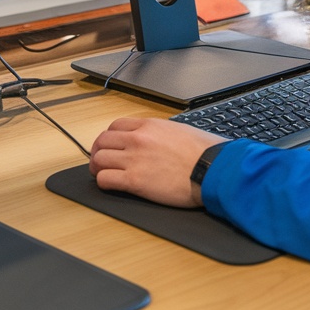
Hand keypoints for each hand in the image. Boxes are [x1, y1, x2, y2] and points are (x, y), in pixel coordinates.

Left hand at [89, 117, 227, 207]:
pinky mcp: (134, 181)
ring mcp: (134, 159)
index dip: (109, 136)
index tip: (111, 145)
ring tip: (102, 173)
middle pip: (102, 141)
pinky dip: (103, 182)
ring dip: (98, 167)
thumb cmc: (204, 152)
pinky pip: (105, 179)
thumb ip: (161, 132)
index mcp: (150, 125)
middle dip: (98, 151)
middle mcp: (138, 139)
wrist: (212, 169)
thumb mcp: (180, 130)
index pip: (115, 125)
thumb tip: (156, 138)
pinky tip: (110, 184)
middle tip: (101, 160)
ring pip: (99, 159)